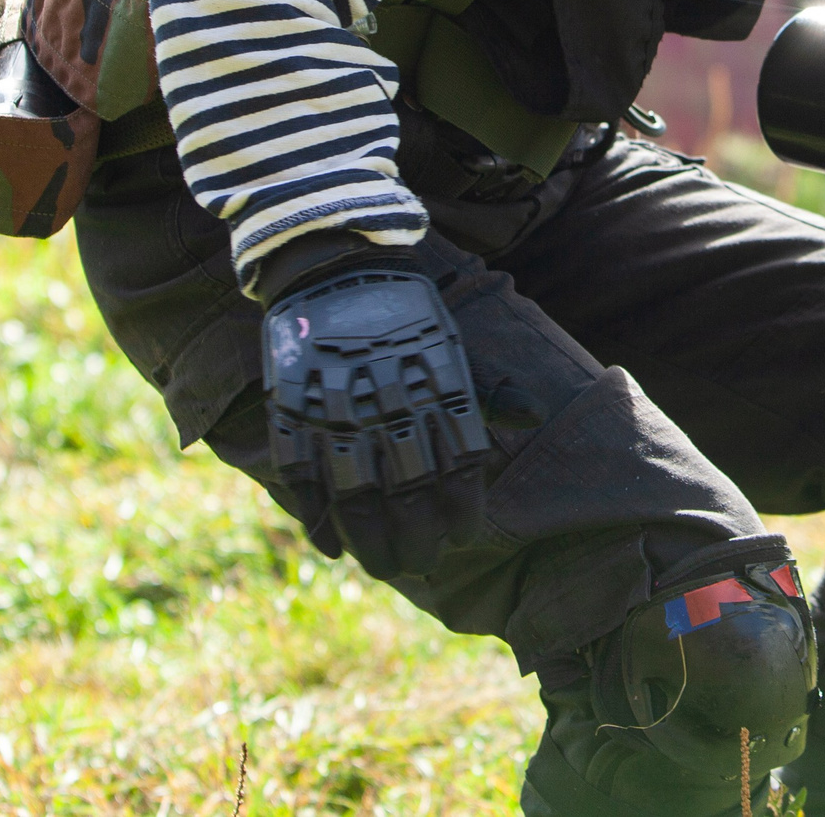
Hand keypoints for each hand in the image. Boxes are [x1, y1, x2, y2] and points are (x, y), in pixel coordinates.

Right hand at [251, 233, 491, 577]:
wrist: (334, 260)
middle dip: (414, 540)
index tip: (460, 539)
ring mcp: (335, 408)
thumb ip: (483, 387)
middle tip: (420, 564)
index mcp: (433, 387)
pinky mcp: (292, 407)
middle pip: (405, 494)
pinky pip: (302, 477)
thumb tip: (532, 414)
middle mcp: (387, 404)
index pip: (456, 470)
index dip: (459, 512)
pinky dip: (317, 517)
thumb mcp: (449, 343)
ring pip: (354, 495)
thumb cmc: (403, 312)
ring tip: (382, 566)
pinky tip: (333, 545)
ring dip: (369, 539)